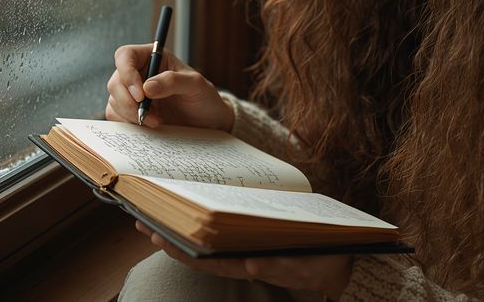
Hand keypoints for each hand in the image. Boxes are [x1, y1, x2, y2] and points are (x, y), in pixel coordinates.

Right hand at [105, 44, 233, 131]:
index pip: (125, 55)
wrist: (207, 122)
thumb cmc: (204, 97)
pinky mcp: (130, 111)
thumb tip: (146, 87)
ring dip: (130, 114)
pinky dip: (128, 123)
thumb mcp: (195, 85)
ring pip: (114, 100)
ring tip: (156, 121)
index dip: (126, 73)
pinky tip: (149, 125)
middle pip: (116, 81)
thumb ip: (173, 81)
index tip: (141, 94)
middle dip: (129, 101)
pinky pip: (116, 115)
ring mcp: (132, 93)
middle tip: (147, 115)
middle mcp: (139, 73)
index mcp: (153, 57)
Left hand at [135, 221, 353, 299]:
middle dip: (172, 239)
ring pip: (203, 246)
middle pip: (200, 253)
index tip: (162, 237)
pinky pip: (216, 238)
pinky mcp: (248, 243)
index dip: (186, 251)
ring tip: (149, 218)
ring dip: (177, 233)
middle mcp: (244, 260)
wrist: (340, 264)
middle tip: (143, 224)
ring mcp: (244, 253)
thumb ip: (282, 267)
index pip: (212, 261)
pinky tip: (178, 214)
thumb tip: (252, 265)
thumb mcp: (307, 268)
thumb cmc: (323, 261)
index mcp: (255, 264)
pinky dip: (196, 227)